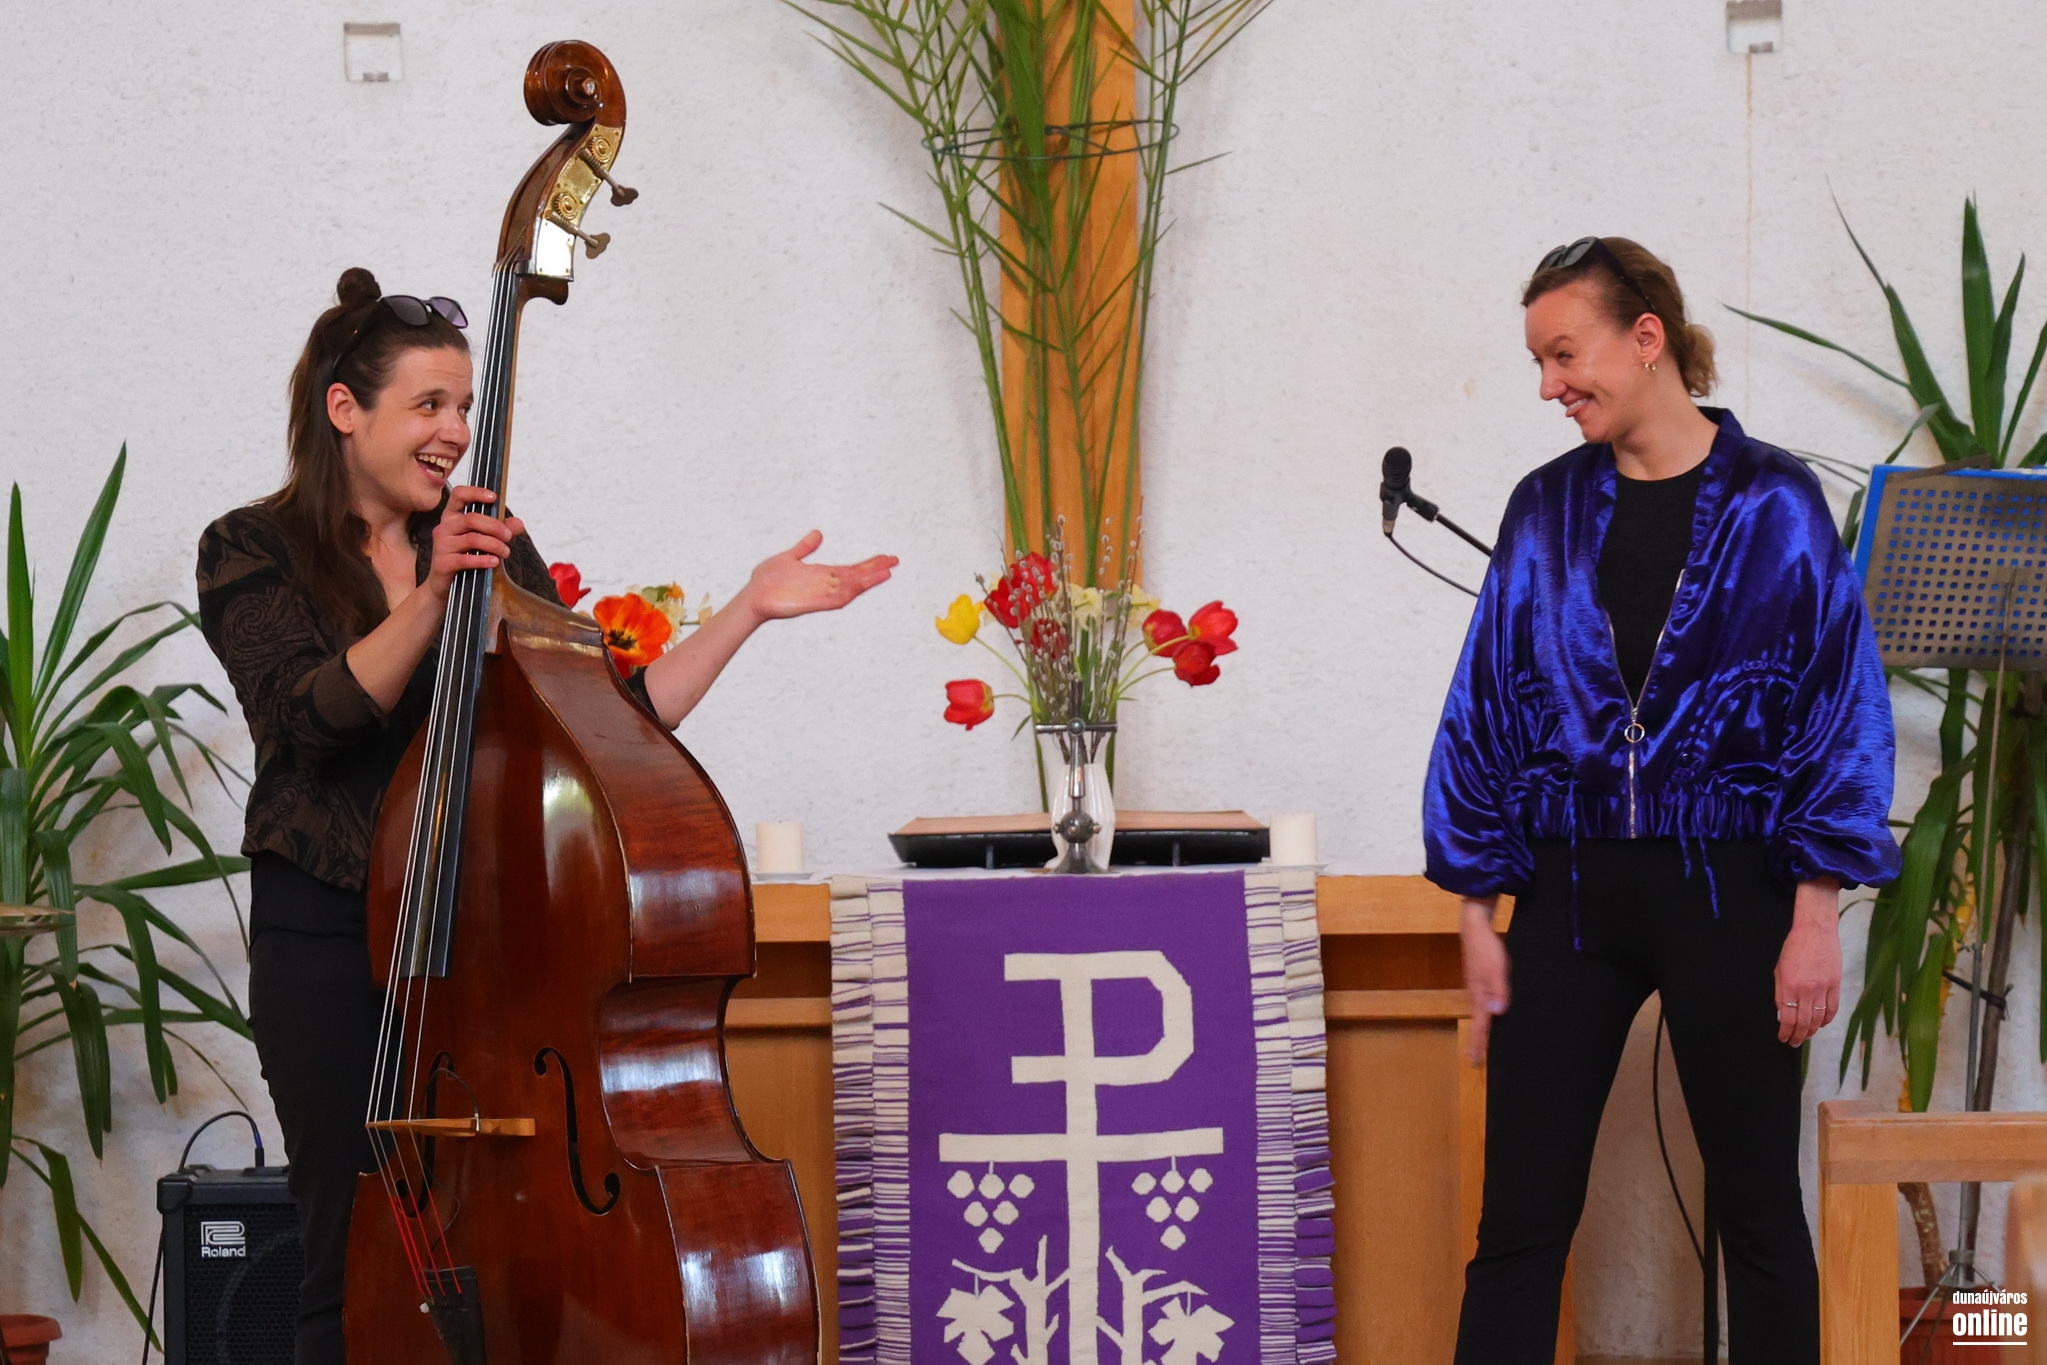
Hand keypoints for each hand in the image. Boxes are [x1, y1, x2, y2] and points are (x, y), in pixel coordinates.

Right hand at [425, 486, 521, 600]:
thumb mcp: (485, 541)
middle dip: (495, 526)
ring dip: (494, 545)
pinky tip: (495, 562)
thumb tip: (519, 523)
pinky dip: (484, 560)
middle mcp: (444, 527)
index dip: (476, 493)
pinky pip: (466, 559)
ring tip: (505, 552)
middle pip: (471, 518)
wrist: (445, 588)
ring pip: (472, 539)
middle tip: (509, 536)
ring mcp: (441, 545)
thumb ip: (501, 530)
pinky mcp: (442, 563)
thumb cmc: (466, 559)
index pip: (459, 495)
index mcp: (452, 517)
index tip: (494, 497)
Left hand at [736, 530, 896, 622]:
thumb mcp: (789, 557)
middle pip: (855, 576)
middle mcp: (824, 584)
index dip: (869, 564)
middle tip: (895, 561)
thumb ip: (804, 548)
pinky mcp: (812, 601)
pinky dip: (849, 592)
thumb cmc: (767, 580)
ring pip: (850, 587)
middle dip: (875, 569)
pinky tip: (861, 585)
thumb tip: (818, 533)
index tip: (886, 558)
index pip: (850, 569)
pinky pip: (835, 598)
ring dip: (868, 580)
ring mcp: (820, 593)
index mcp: (821, 574)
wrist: (753, 596)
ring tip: (886, 572)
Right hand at [1461, 897, 1508, 1064]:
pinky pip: (1483, 1004)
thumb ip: (1498, 991)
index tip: (1475, 1062)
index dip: (1479, 1044)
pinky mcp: (1481, 980)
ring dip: (1482, 1029)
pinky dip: (1486, 1015)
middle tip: (1476, 1059)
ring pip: (1480, 1014)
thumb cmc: (1486, 948)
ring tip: (1484, 1042)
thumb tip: (1497, 1013)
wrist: (1475, 927)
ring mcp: (1477, 987)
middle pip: (1478, 1023)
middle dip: (1478, 1041)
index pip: (1480, 1025)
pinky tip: (1492, 1014)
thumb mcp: (1497, 969)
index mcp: (1478, 995)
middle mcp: (1476, 994)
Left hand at [1774, 879, 1841, 1046]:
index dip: (1785, 1032)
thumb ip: (1780, 993)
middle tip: (1794, 1043)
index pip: (1787, 1018)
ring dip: (1812, 1031)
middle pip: (1803, 1022)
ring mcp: (1823, 988)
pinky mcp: (1836, 984)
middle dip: (1798, 1036)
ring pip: (1818, 1018)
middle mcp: (1807, 990)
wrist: (1815, 931)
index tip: (1783, 1038)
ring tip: (1806, 1036)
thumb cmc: (1793, 948)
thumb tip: (1782, 1014)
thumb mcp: (1779, 969)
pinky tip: (1821, 1024)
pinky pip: (1832, 1008)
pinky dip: (1826, 1020)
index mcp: (1789, 986)